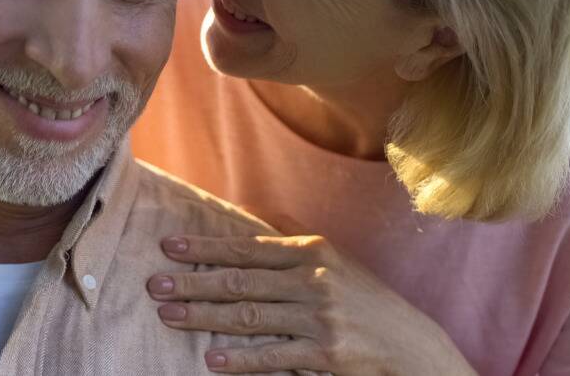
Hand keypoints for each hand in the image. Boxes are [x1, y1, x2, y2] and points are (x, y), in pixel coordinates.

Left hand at [147, 234, 475, 374]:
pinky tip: (211, 360)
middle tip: (156, 284)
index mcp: (313, 252)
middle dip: (193, 282)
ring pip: (249, 316)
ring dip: (204, 316)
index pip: (247, 248)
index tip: (169, 247)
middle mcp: (315, 280)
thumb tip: (252, 209)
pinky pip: (274, 356)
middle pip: (240, 281)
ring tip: (169, 316)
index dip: (205, 248)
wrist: (414, 347)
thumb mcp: (336, 259)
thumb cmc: (367, 300)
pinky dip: (240, 359)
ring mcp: (321, 318)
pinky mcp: (327, 355)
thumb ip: (293, 235)